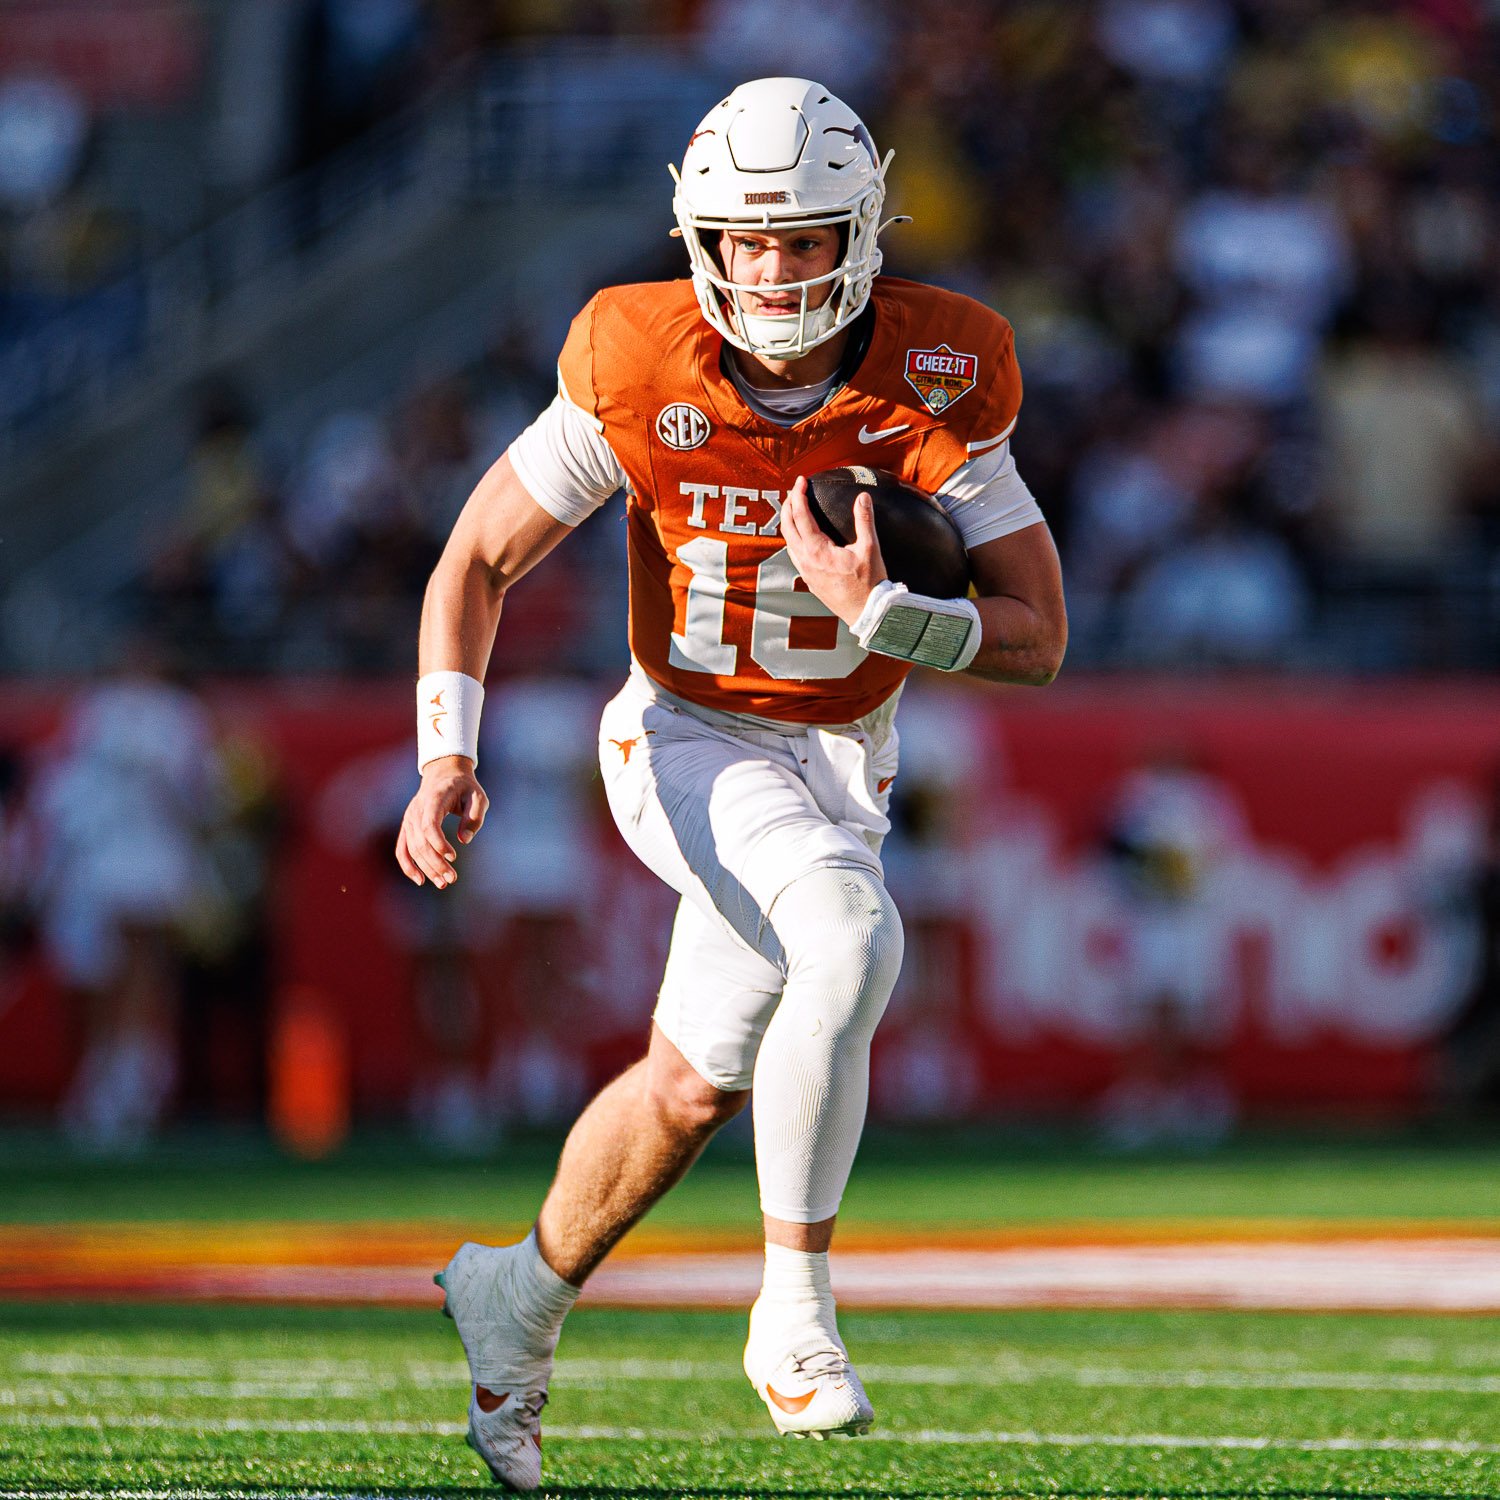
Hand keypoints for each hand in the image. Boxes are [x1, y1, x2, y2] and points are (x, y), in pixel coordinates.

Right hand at [395, 755, 488, 887]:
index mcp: (434, 799)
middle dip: (435, 863)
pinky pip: (402, 849)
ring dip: (426, 868)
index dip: (438, 843)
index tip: (453, 856)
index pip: (429, 825)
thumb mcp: (478, 797)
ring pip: (412, 848)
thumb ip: (474, 817)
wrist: (444, 775)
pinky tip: (420, 880)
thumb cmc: (465, 787)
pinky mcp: (408, 827)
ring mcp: (409, 819)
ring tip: (443, 883)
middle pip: (421, 841)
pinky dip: (408, 865)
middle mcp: (417, 810)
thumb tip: (464, 840)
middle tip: (452, 878)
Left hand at [780, 476, 888, 626]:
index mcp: (818, 550)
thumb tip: (863, 497)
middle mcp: (806, 561)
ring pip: (788, 542)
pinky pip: (794, 555)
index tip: (801, 481)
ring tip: (794, 509)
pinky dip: (793, 539)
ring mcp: (805, 572)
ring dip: (788, 523)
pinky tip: (801, 537)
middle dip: (788, 505)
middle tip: (795, 491)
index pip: (800, 515)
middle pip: (787, 527)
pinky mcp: (809, 581)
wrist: (867, 613)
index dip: (798, 495)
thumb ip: (864, 520)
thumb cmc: (870, 584)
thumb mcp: (870, 548)